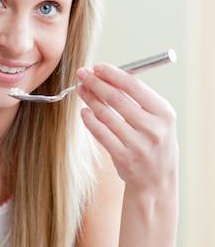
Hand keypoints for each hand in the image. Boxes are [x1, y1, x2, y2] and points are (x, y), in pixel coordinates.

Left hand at [76, 63, 177, 189]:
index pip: (134, 86)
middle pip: (117, 99)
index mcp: (164, 113)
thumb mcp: (157, 118)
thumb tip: (107, 76)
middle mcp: (153, 129)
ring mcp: (138, 145)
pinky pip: (101, 134)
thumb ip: (138, 98)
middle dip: (96, 83)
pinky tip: (84, 112)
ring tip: (82, 90)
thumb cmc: (154, 142)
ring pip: (106, 116)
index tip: (97, 67)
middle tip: (82, 74)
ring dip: (90, 100)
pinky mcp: (123, 157)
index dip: (112, 74)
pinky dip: (90, 120)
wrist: (157, 179)